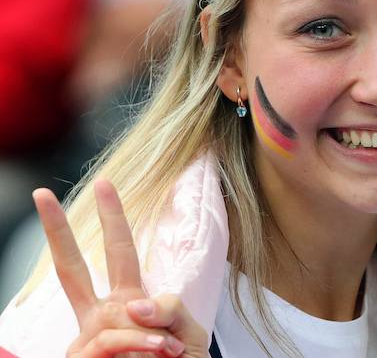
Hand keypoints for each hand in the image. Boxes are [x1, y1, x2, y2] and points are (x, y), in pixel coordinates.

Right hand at [33, 179, 209, 357]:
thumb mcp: (185, 330)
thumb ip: (166, 308)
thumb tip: (133, 304)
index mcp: (127, 300)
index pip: (118, 251)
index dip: (112, 218)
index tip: (104, 184)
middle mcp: (101, 315)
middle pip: (72, 268)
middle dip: (57, 231)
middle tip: (42, 195)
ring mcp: (87, 340)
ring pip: (112, 318)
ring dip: (146, 337)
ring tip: (166, 353)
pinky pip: (111, 342)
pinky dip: (139, 347)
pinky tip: (156, 354)